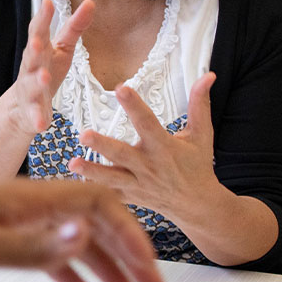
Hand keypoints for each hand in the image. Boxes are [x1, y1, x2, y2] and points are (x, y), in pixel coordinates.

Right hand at [0, 0, 94, 135]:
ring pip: (31, 85)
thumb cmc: (45, 71)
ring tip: (43, 77)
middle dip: (33, 48)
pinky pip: (34, 116)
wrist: (22, 108)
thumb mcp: (62, 48)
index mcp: (39, 50)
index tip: (47, 1)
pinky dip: (37, 119)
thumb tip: (89, 2)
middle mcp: (30, 68)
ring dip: (36, 81)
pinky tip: (42, 124)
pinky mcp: (31, 112)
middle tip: (38, 41)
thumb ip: (75, 27)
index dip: (42, 17)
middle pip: (31, 56)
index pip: (38, 30)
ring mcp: (29, 90)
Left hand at [0, 179, 164, 281]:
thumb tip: (89, 233)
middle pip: (89, 219)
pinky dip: (68, 266)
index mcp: (20, 197)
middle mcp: (17, 202)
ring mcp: (3, 217)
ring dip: (102, 262)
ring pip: (68, 235)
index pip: (96, 204)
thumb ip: (33, 245)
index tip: (148, 275)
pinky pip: (41, 247)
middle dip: (126, 252)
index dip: (130, 236)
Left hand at [70, 72, 232, 216]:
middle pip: (122, 154)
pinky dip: (94, 192)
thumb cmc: (198, 166)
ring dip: (92, 171)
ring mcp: (138, 184)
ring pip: (111, 178)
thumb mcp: (202, 134)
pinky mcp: (131, 197)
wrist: (198, 205)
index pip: (147, 122)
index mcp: (164, 147)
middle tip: (84, 134)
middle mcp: (149, 166)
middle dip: (103, 145)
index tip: (121, 88)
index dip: (134, 105)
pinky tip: (74, 186)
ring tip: (72, 163)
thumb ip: (200, 104)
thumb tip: (208, 76)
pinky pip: (110, 196)